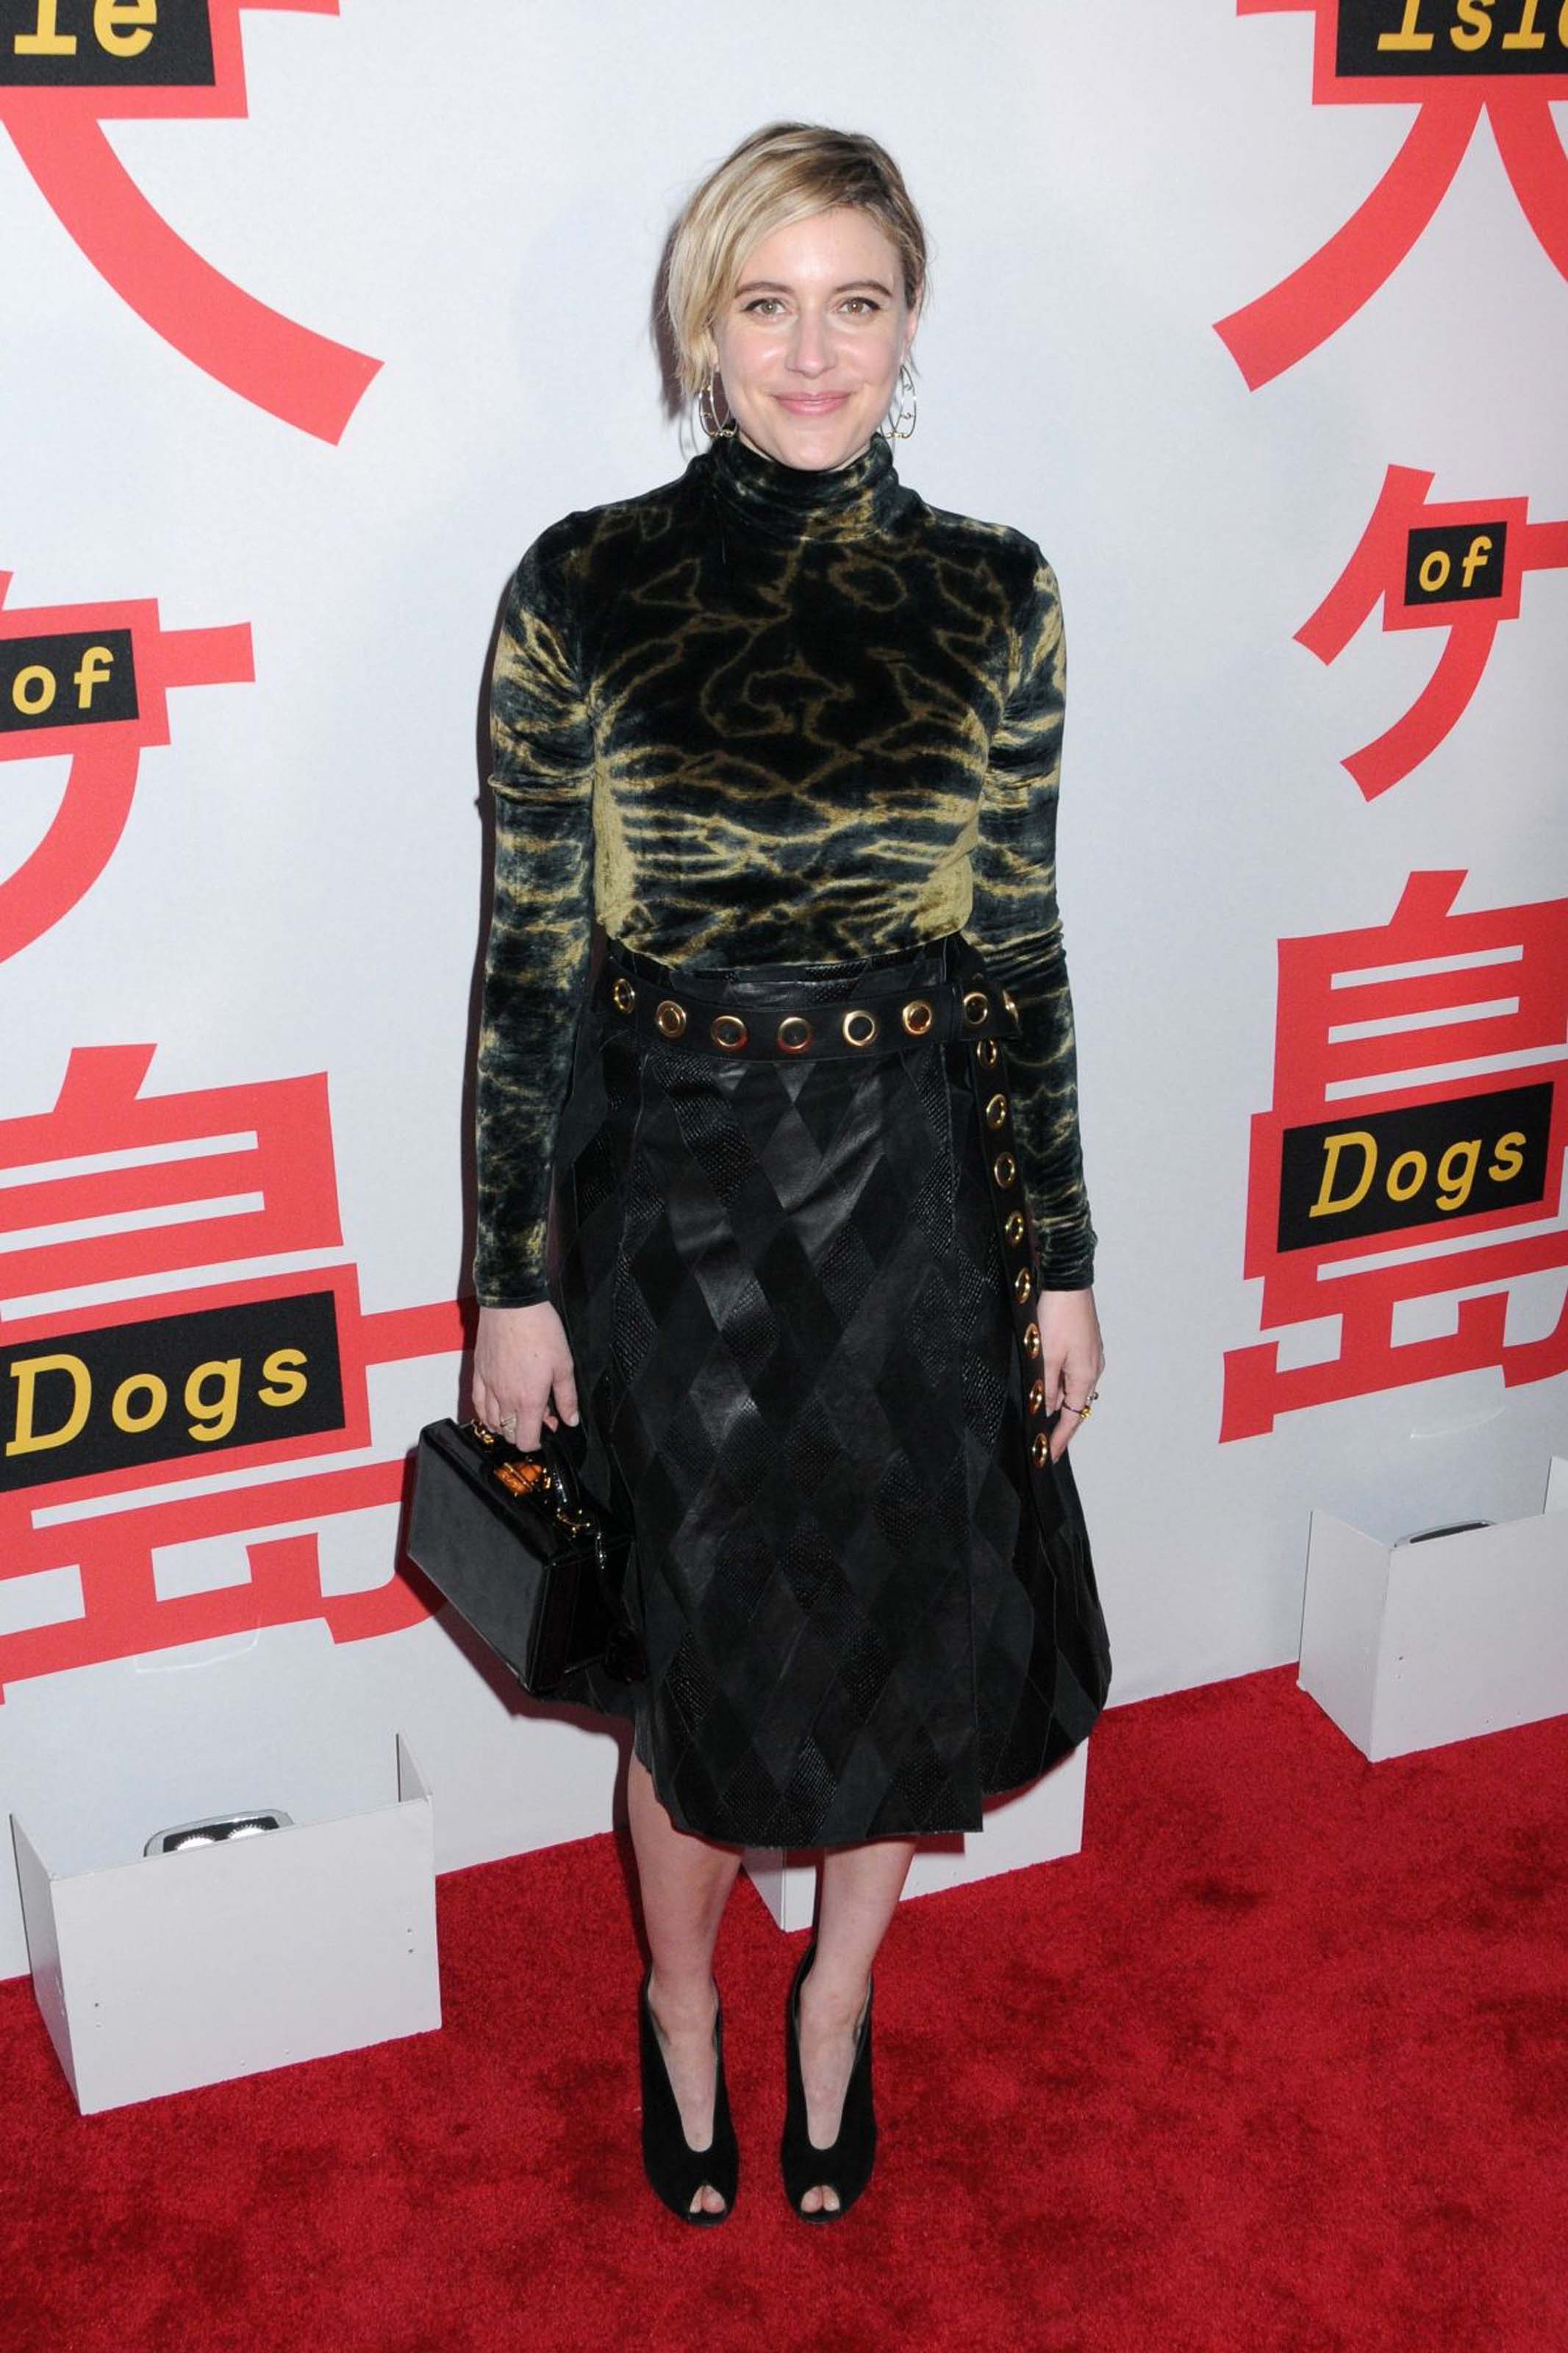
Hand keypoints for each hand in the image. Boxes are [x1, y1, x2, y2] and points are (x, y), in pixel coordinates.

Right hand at [472, 1301, 578, 1451]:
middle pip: (508, 1434)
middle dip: (524, 1432)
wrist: (513, 1305)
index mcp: (528, 1399)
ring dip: (505, 1423)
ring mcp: (488, 1386)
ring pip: (490, 1421)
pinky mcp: (478, 1373)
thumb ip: (567, 1397)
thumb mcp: (564, 1365)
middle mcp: (505, 1398)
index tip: (548, 1428)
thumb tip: (571, 1420)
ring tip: (518, 1410)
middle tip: (538, 1414)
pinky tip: (495, 1406)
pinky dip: (486, 1411)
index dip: (538, 1442)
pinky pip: (477, 1403)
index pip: (526, 1441)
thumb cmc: (540, 1330)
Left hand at [1036, 1285, 1103, 1461]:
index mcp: (1085, 1376)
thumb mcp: (1045, 1356)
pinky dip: (1060, 1381)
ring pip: (1072, 1387)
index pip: (1073, 1417)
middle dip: (1059, 1420)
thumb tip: (1049, 1409)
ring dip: (1057, 1397)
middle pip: (1075, 1403)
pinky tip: (1046, 1379)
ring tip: (1038, 1407)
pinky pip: (1073, 1372)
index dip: (1060, 1438)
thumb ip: (1047, 1386)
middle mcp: (1093, 1369)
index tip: (1050, 1455)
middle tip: (1041, 1435)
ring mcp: (1091, 1356)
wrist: (1068, 1284)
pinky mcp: (1086, 1345)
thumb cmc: (1057, 1316)